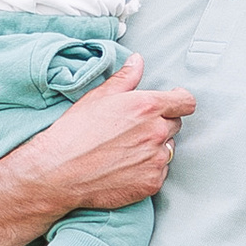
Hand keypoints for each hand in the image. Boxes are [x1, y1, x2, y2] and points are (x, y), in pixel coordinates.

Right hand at [26, 54, 195, 208]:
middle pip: (175, 125)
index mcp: (147, 107)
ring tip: (127, 150)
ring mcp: (156, 160)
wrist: (59, 171)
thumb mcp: (98, 97)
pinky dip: (148, 170)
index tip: (174, 104)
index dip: (179, 101)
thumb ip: (125, 78)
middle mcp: (157, 132)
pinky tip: (126, 167)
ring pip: (168, 150)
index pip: (185, 102)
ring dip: (155, 148)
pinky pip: (160, 173)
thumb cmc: (75, 133)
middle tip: (135, 130)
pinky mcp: (151, 183)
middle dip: (161, 124)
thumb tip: (138, 62)